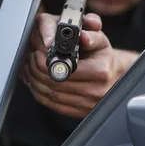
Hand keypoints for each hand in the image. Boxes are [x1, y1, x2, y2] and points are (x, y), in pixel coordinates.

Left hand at [20, 12, 134, 118]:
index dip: (46, 63)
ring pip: (52, 96)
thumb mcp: (100, 39)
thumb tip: (83, 36)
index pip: (65, 71)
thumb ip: (91, 33)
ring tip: (31, 69)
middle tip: (31, 59)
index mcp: (100, 72)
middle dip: (37, 71)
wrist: (113, 75)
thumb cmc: (103, 56)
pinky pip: (54, 106)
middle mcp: (96, 91)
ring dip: (36, 82)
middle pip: (55, 85)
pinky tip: (36, 83)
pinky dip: (40, 94)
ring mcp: (88, 104)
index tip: (38, 53)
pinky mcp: (80, 112)